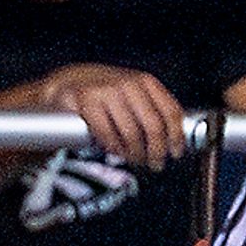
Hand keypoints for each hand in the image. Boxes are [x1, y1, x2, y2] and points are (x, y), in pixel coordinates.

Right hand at [40, 63, 186, 170]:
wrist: (69, 83)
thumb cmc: (108, 97)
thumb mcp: (135, 97)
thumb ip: (154, 112)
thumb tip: (176, 142)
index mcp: (146, 82)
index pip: (171, 112)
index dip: (177, 137)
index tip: (176, 153)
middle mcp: (128, 83)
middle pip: (154, 126)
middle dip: (156, 151)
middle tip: (154, 164)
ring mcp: (106, 90)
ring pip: (131, 133)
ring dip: (135, 154)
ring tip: (134, 159)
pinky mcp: (85, 99)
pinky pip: (106, 133)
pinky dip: (114, 148)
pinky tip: (115, 151)